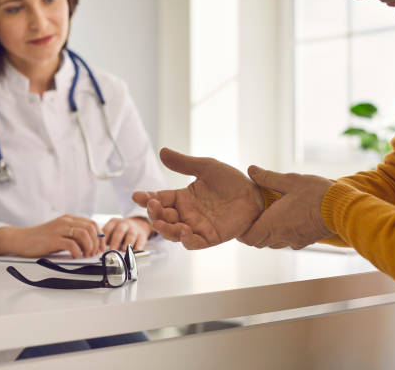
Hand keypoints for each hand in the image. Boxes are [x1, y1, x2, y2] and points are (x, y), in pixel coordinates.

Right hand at [0, 214, 104, 257]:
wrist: (20, 239)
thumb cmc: (40, 239)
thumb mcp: (60, 234)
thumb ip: (73, 236)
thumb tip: (91, 245)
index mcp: (69, 219)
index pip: (92, 224)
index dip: (100, 236)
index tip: (101, 247)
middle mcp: (65, 222)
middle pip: (90, 228)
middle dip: (96, 242)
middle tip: (94, 253)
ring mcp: (59, 229)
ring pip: (83, 234)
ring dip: (89, 246)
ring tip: (86, 255)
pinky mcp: (52, 239)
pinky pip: (71, 244)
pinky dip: (77, 251)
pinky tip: (75, 256)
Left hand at [102, 217, 152, 250]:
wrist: (139, 224)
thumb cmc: (121, 231)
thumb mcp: (112, 230)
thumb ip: (105, 239)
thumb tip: (98, 251)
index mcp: (114, 222)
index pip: (107, 230)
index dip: (104, 240)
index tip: (101, 250)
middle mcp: (124, 224)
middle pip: (119, 231)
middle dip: (115, 242)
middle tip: (112, 251)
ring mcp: (134, 229)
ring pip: (131, 235)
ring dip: (127, 243)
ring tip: (124, 251)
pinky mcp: (142, 234)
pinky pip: (141, 240)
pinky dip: (138, 246)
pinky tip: (135, 251)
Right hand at [132, 148, 263, 248]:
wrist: (256, 195)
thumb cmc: (232, 182)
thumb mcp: (206, 167)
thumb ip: (184, 163)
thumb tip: (162, 152)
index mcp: (183, 198)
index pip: (160, 199)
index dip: (147, 198)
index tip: (137, 195)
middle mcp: (187, 214)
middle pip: (163, 218)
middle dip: (154, 214)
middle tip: (152, 205)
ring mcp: (198, 226)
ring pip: (174, 233)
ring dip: (165, 229)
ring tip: (160, 221)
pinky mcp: (211, 237)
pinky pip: (194, 242)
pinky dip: (186, 239)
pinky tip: (183, 230)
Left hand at [239, 166, 334, 248]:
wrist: (343, 209)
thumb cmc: (315, 194)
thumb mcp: (289, 181)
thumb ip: (268, 178)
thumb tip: (251, 170)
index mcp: (272, 224)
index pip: (248, 238)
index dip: (242, 232)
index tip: (243, 220)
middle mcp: (281, 236)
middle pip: (259, 242)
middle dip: (254, 231)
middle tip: (255, 216)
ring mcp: (294, 241)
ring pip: (274, 243)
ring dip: (268, 233)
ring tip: (270, 216)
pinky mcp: (306, 241)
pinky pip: (288, 242)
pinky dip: (283, 234)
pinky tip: (288, 220)